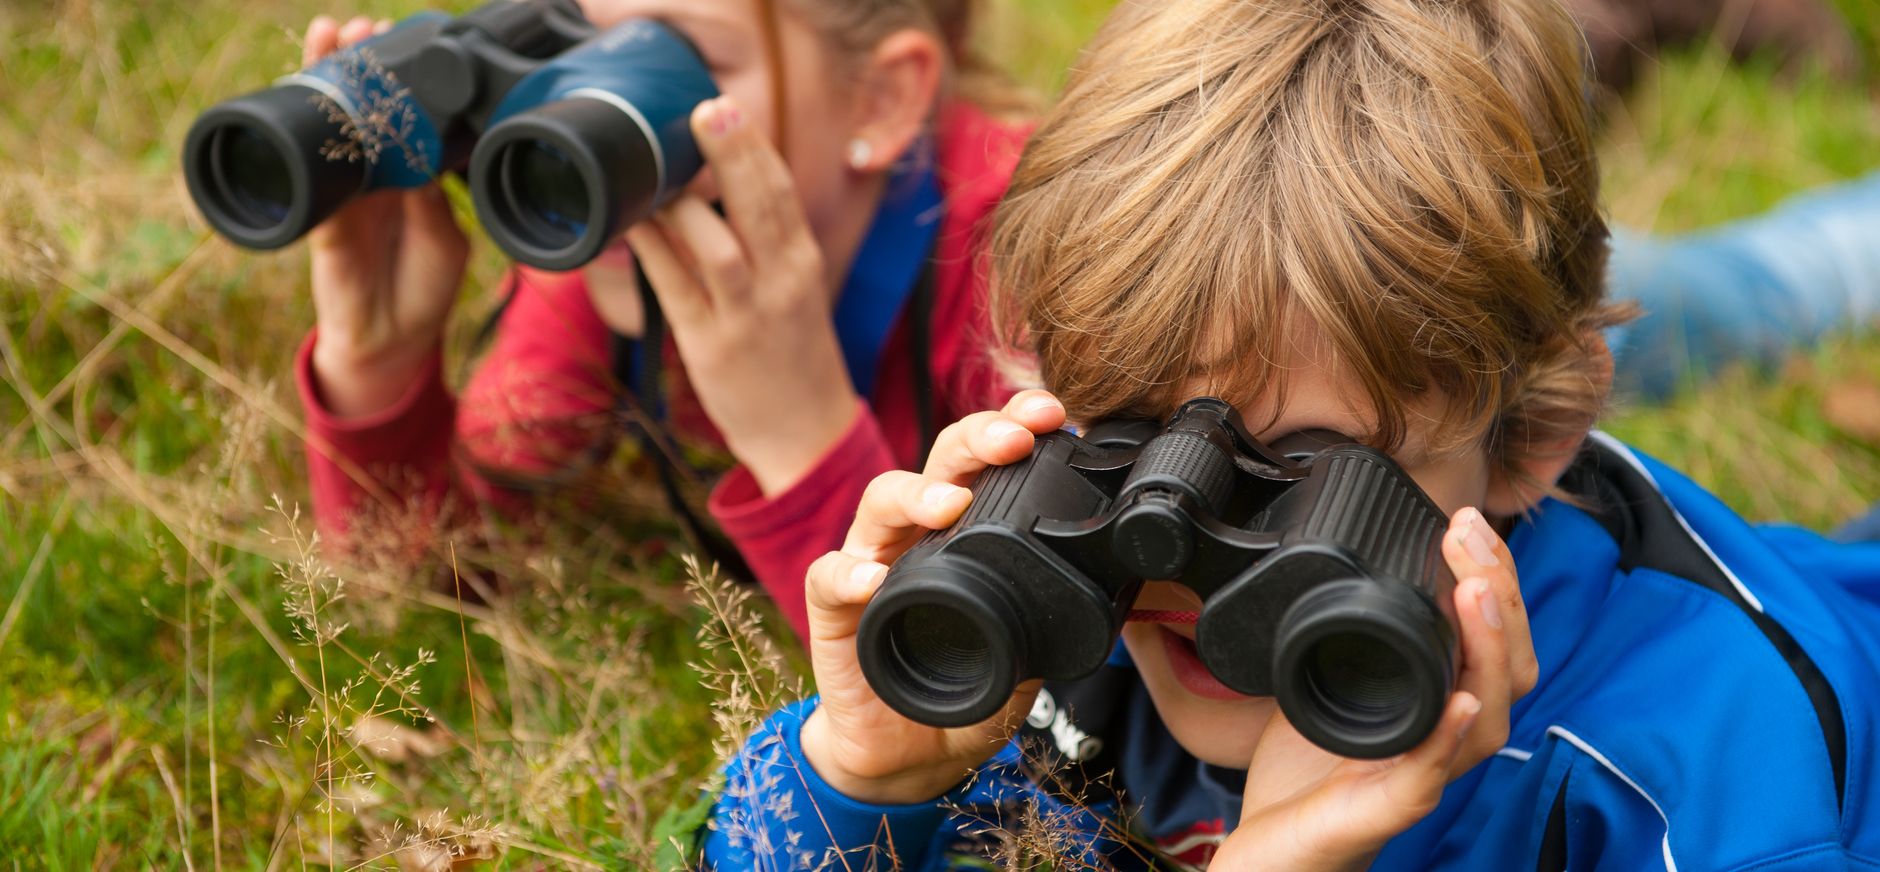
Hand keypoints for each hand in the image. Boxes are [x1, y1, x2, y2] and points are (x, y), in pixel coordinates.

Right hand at [303, 15, 469, 417]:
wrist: (392, 343)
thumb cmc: (424, 289)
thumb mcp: (444, 238)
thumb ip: (430, 199)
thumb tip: (417, 154)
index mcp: (408, 177)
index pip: (400, 117)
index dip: (396, 80)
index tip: (397, 40)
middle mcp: (373, 175)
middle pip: (359, 107)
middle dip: (357, 63)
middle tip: (360, 27)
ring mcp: (342, 190)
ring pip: (328, 124)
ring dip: (326, 79)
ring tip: (328, 37)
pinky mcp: (320, 214)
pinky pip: (310, 167)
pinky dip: (306, 134)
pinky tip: (303, 97)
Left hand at [623, 96, 856, 495]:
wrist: (807, 435)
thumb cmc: (793, 356)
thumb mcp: (794, 290)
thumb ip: (764, 242)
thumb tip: (710, 189)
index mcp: (802, 263)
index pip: (781, 193)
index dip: (753, 148)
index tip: (725, 107)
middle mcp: (782, 284)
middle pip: (758, 208)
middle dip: (732, 157)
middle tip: (704, 112)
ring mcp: (747, 317)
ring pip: (720, 250)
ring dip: (688, 207)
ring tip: (661, 172)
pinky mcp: (711, 348)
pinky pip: (676, 291)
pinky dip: (653, 253)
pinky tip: (633, 225)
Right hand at [798, 391, 1069, 804]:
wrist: (912, 752)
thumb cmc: (967, 686)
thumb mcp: (1027, 653)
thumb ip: (1048, 614)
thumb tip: (1107, 592)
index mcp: (967, 529)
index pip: (989, 461)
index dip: (1016, 427)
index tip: (1053, 416)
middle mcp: (919, 532)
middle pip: (941, 461)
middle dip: (978, 438)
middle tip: (1015, 440)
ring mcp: (873, 562)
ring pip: (882, 500)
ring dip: (917, 494)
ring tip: (949, 505)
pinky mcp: (833, 608)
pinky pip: (830, 577)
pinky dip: (849, 574)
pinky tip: (874, 581)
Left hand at [1213, 507, 1535, 869]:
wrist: (1269, 850)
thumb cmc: (1303, 774)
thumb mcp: (1323, 678)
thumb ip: (1347, 629)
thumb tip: (1342, 553)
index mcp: (1438, 703)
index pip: (1491, 638)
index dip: (1493, 579)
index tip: (1466, 522)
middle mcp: (1444, 738)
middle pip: (1508, 668)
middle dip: (1500, 594)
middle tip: (1471, 535)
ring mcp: (1422, 775)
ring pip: (1487, 717)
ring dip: (1487, 650)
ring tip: (1476, 593)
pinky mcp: (1388, 810)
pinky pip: (1432, 774)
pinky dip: (1452, 735)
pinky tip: (1463, 702)